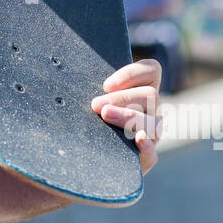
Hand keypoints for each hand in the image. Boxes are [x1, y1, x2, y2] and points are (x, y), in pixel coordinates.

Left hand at [91, 58, 160, 175]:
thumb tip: (69, 64)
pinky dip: (147, 147)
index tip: (106, 84)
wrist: (82, 153)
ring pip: (153, 123)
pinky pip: (153, 154)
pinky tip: (138, 140)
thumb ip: (90, 83)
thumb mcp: (89, 95)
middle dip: (122, 98)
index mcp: (142, 89)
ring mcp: (151, 134)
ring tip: (105, 116)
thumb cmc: (85, 114)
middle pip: (150, 95)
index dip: (132, 73)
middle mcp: (151, 110)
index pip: (152, 70)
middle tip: (96, 104)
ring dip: (129, 117)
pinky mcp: (145, 157)